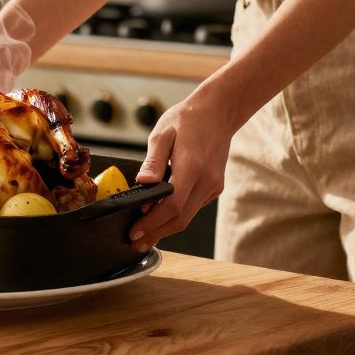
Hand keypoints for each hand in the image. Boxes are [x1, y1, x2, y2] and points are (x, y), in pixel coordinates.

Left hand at [130, 85, 239, 249]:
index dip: (152, 222)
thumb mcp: (162, 133)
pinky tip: (160, 216)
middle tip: (135, 242)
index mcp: (192, 167)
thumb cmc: (187, 119)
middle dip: (157, 233)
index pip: (172, 205)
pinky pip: (194, 207)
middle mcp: (207, 180)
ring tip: (144, 235)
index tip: (135, 231)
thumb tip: (142, 182)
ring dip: (166, 227)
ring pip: (188, 216)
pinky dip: (177, 215)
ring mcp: (213, 185)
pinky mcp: (215, 187)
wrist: (219, 112)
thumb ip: (152, 160)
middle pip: (180, 218)